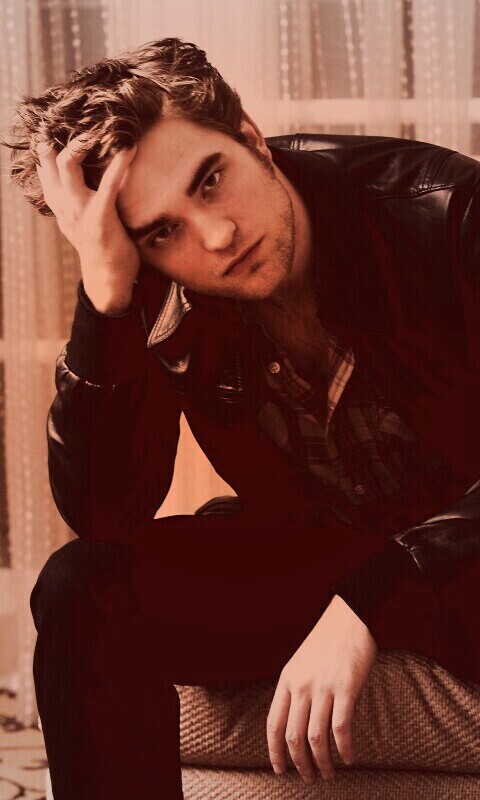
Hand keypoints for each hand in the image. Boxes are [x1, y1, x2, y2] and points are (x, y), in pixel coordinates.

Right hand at [36, 136, 139, 312]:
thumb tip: (86, 170)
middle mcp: (62, 204)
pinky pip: (107, 184)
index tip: (63, 120)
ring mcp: (78, 210)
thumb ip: (76, 195)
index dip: (49, 140)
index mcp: (57, 202)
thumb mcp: (81, 217)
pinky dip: (119, 163)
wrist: (108, 278)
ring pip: (68, 165)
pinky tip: (130, 147)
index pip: (44, 164)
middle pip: (50, 158)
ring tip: (101, 127)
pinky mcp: (99, 218)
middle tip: (84, 119)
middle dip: (62, 134)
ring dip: (82, 142)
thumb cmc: (102, 245)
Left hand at [266, 594, 376, 784]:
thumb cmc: (328, 642)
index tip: (280, 770)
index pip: (273, 724)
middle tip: (309, 778)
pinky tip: (349, 758)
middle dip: (300, 764)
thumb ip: (298, 690)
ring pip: (316, 738)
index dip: (274, 751)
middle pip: (293, 736)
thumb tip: (298, 726)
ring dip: (322, 762)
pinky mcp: (346, 688)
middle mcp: (301, 685)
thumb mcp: (302, 663)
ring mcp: (323, 686)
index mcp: (287, 679)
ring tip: (329, 774)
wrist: (350, 617)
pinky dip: (344, 749)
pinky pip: (341, 728)